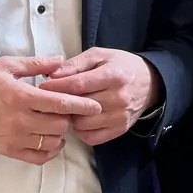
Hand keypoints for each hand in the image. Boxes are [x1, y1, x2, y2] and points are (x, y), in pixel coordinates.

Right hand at [0, 56, 101, 164]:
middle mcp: (20, 120)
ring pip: (51, 142)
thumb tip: (61, 61)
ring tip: (57, 123)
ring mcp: (14, 138)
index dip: (81, 105)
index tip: (95, 105)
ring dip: (60, 134)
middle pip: (59, 125)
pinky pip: (38, 157)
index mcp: (21, 96)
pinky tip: (50, 140)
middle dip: (69, 118)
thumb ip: (36, 63)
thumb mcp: (6, 65)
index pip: (59, 103)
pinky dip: (49, 150)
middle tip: (67, 110)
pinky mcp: (9, 150)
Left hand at [39, 48, 160, 144]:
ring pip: (82, 124)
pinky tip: (81, 119)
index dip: (56, 87)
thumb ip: (76, 64)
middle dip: (61, 103)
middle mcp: (119, 98)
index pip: (78, 85)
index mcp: (114, 76)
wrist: (149, 82)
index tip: (43, 86)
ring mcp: (120, 116)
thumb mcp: (100, 55)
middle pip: (79, 107)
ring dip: (71, 118)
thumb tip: (52, 75)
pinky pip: (91, 137)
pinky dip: (81, 130)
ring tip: (69, 108)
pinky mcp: (120, 129)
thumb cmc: (120, 66)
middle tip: (52, 99)